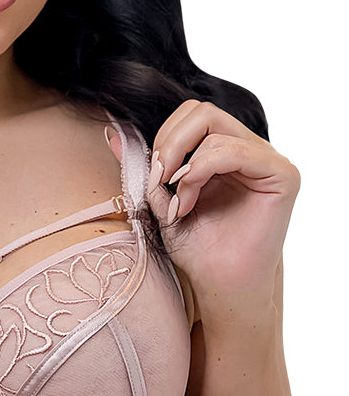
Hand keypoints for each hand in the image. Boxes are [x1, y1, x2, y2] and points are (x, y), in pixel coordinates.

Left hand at [147, 100, 299, 328]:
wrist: (216, 283)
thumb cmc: (195, 245)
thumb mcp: (161, 198)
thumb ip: (144, 166)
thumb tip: (112, 134)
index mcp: (225, 149)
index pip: (191, 115)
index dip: (165, 137)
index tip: (152, 174)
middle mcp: (249, 149)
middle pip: (202, 112)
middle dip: (170, 143)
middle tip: (159, 178)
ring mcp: (267, 160)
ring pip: (214, 129)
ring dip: (185, 168)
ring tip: (179, 203)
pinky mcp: (283, 175)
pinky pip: (235, 151)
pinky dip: (203, 170)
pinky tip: (190, 200)